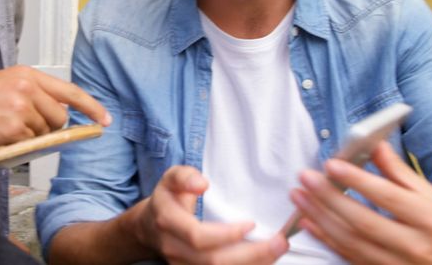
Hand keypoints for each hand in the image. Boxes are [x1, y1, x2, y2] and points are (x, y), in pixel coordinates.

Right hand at [0, 65, 111, 150]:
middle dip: (49, 128)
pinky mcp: (12, 131)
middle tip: (22, 128)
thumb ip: (33, 94)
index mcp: (26, 74)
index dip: (91, 107)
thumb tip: (60, 114)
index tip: (104, 119)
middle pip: (60, 118)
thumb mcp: (4, 84)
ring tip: (3, 129)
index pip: (70, 92)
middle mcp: (26, 88)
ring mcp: (20, 110)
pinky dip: (17, 146)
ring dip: (29, 137)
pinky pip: (29, 146)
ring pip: (45, 134)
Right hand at [135, 166, 287, 264]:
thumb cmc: (168, 199)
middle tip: (280, 242)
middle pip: (212, 261)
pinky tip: (264, 260)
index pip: (197, 236)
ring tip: (278, 250)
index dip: (226, 234)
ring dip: (253, 264)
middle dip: (251, 254)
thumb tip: (202, 184)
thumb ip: (184, 175)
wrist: (151, 227)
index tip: (251, 224)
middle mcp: (173, 249)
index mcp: (168, 222)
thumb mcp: (170, 178)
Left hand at [290, 141, 431, 264]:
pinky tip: (308, 223)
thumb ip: (400, 172)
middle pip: (363, 221)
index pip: (387, 196)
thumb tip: (374, 144)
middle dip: (329, 198)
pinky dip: (326, 239)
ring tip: (300, 196)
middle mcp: (414, 245)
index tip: (332, 164)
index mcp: (429, 219)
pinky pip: (349, 257)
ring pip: (351, 241)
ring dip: (320, 217)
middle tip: (306, 178)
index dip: (357, 180)